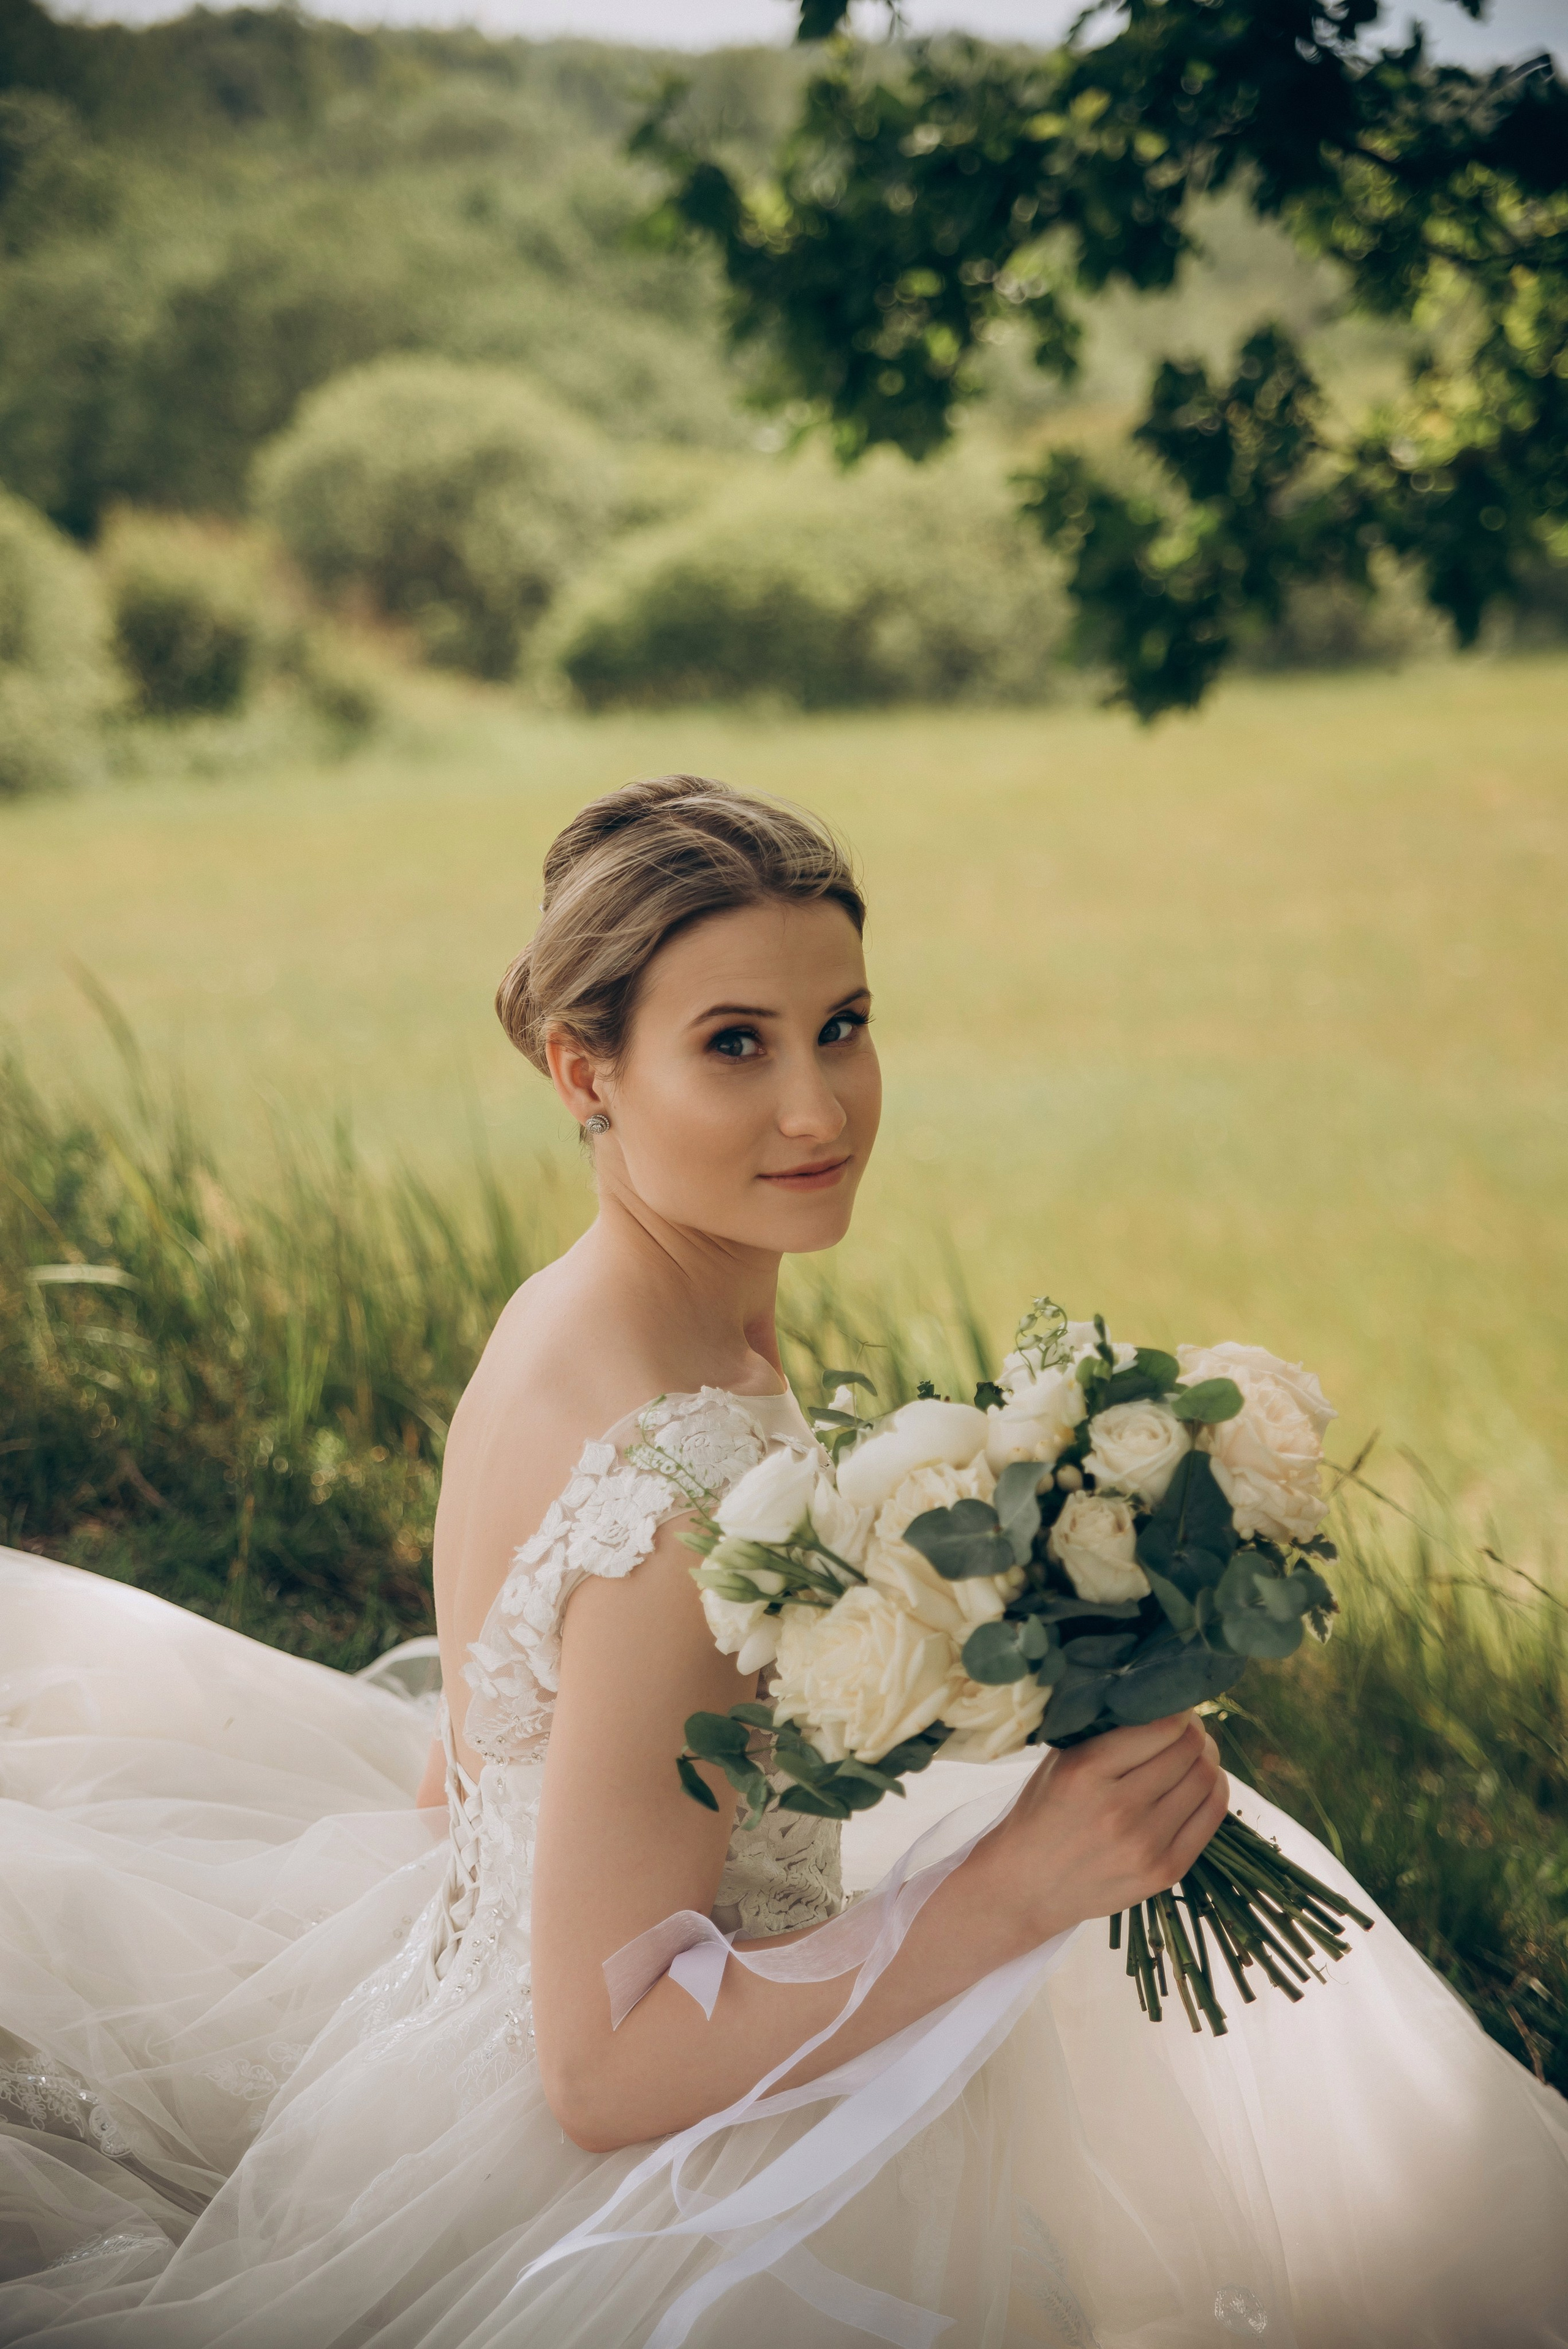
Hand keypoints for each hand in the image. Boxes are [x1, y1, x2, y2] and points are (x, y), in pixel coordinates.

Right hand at [983, 1713, 1228, 1941]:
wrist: (1028, 1886)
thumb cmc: (1042, 1815)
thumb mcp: (1059, 1762)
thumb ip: (1103, 1734)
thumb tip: (1156, 1704)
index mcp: (1086, 1771)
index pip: (1161, 1726)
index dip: (1177, 1711)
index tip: (1174, 1708)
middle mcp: (1118, 1808)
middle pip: (1189, 1750)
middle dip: (1194, 1732)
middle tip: (1188, 1728)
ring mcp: (1145, 1844)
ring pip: (1205, 1780)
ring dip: (1207, 1758)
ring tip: (1196, 1754)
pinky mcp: (1165, 1871)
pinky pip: (1211, 1815)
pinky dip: (1214, 1790)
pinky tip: (1202, 1782)